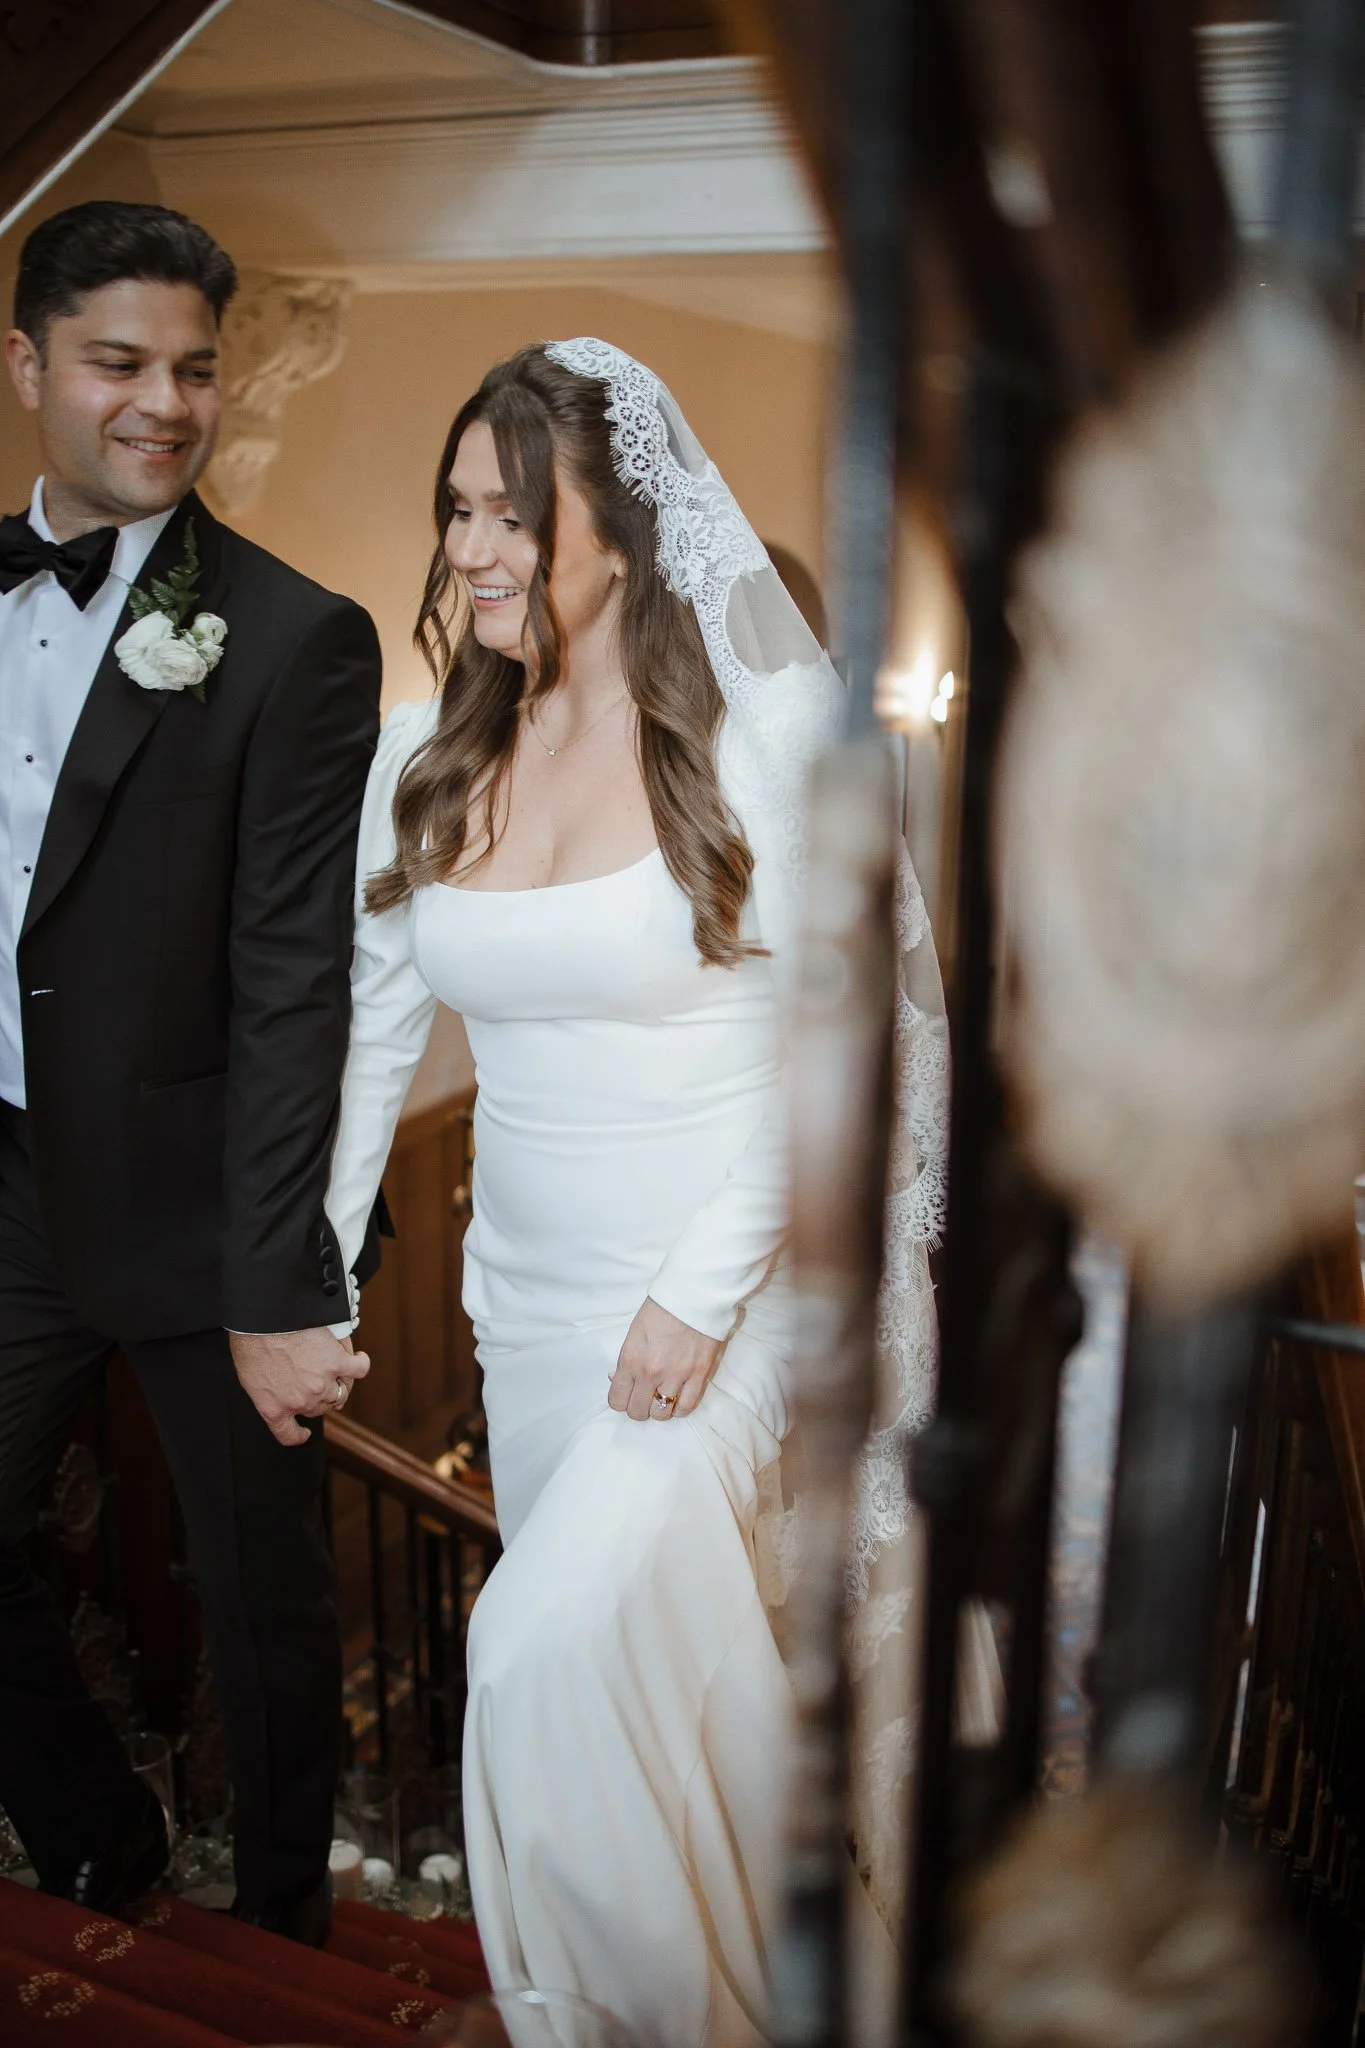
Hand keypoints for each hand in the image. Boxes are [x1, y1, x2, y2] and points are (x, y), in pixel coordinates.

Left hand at [229, 1328, 370, 1447]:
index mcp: (274, 1408)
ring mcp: (321, 1384)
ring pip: (341, 1392)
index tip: (304, 1432)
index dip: (299, 1435)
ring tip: (341, 1367)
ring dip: (341, 1382)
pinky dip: (359, 1364)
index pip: (288, 1434)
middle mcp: (300, 1401)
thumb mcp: (249, 1377)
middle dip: (320, 1397)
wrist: (264, 1318)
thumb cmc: (251, 1340)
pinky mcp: (337, 1362)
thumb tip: (277, 1391)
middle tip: (320, 1381)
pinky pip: (358, 1370)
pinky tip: (357, 1358)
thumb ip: (266, 1393)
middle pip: (320, 1408)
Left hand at [609, 1297, 720, 1422]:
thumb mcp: (633, 1332)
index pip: (617, 1401)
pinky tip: (679, 1399)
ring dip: (660, 1408)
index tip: (627, 1394)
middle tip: (644, 1396)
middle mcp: (650, 1373)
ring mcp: (676, 1376)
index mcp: (630, 1359)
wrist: (693, 1294)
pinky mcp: (699, 1375)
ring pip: (661, 1414)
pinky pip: (687, 1408)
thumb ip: (626, 1360)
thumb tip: (618, 1379)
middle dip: (638, 1407)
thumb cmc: (661, 1309)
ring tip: (663, 1396)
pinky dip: (680, 1408)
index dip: (621, 1400)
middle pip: (638, 1412)